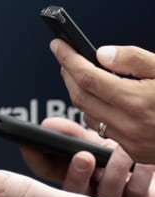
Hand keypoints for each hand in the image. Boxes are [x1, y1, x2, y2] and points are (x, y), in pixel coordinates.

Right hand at [39, 117, 154, 196]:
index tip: (30, 145)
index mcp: (75, 177)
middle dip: (77, 172)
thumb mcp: (97, 144)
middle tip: (83, 156)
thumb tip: (47, 124)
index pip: (47, 171)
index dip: (36, 160)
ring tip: (123, 150)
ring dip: (115, 166)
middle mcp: (89, 195)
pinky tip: (144, 161)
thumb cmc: (124, 161)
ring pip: (107, 190)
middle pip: (73, 189)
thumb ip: (74, 135)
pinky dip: (140, 172)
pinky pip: (136, 190)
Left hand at [53, 40, 154, 162]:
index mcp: (138, 102)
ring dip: (79, 93)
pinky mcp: (137, 152)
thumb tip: (101, 54)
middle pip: (81, 97)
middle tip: (66, 57)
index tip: (58, 44)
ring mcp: (133, 142)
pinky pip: (104, 129)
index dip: (68, 59)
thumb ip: (134, 59)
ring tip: (81, 73)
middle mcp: (132, 126)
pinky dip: (96, 111)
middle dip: (68, 74)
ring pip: (89, 115)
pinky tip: (101, 98)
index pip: (86, 77)